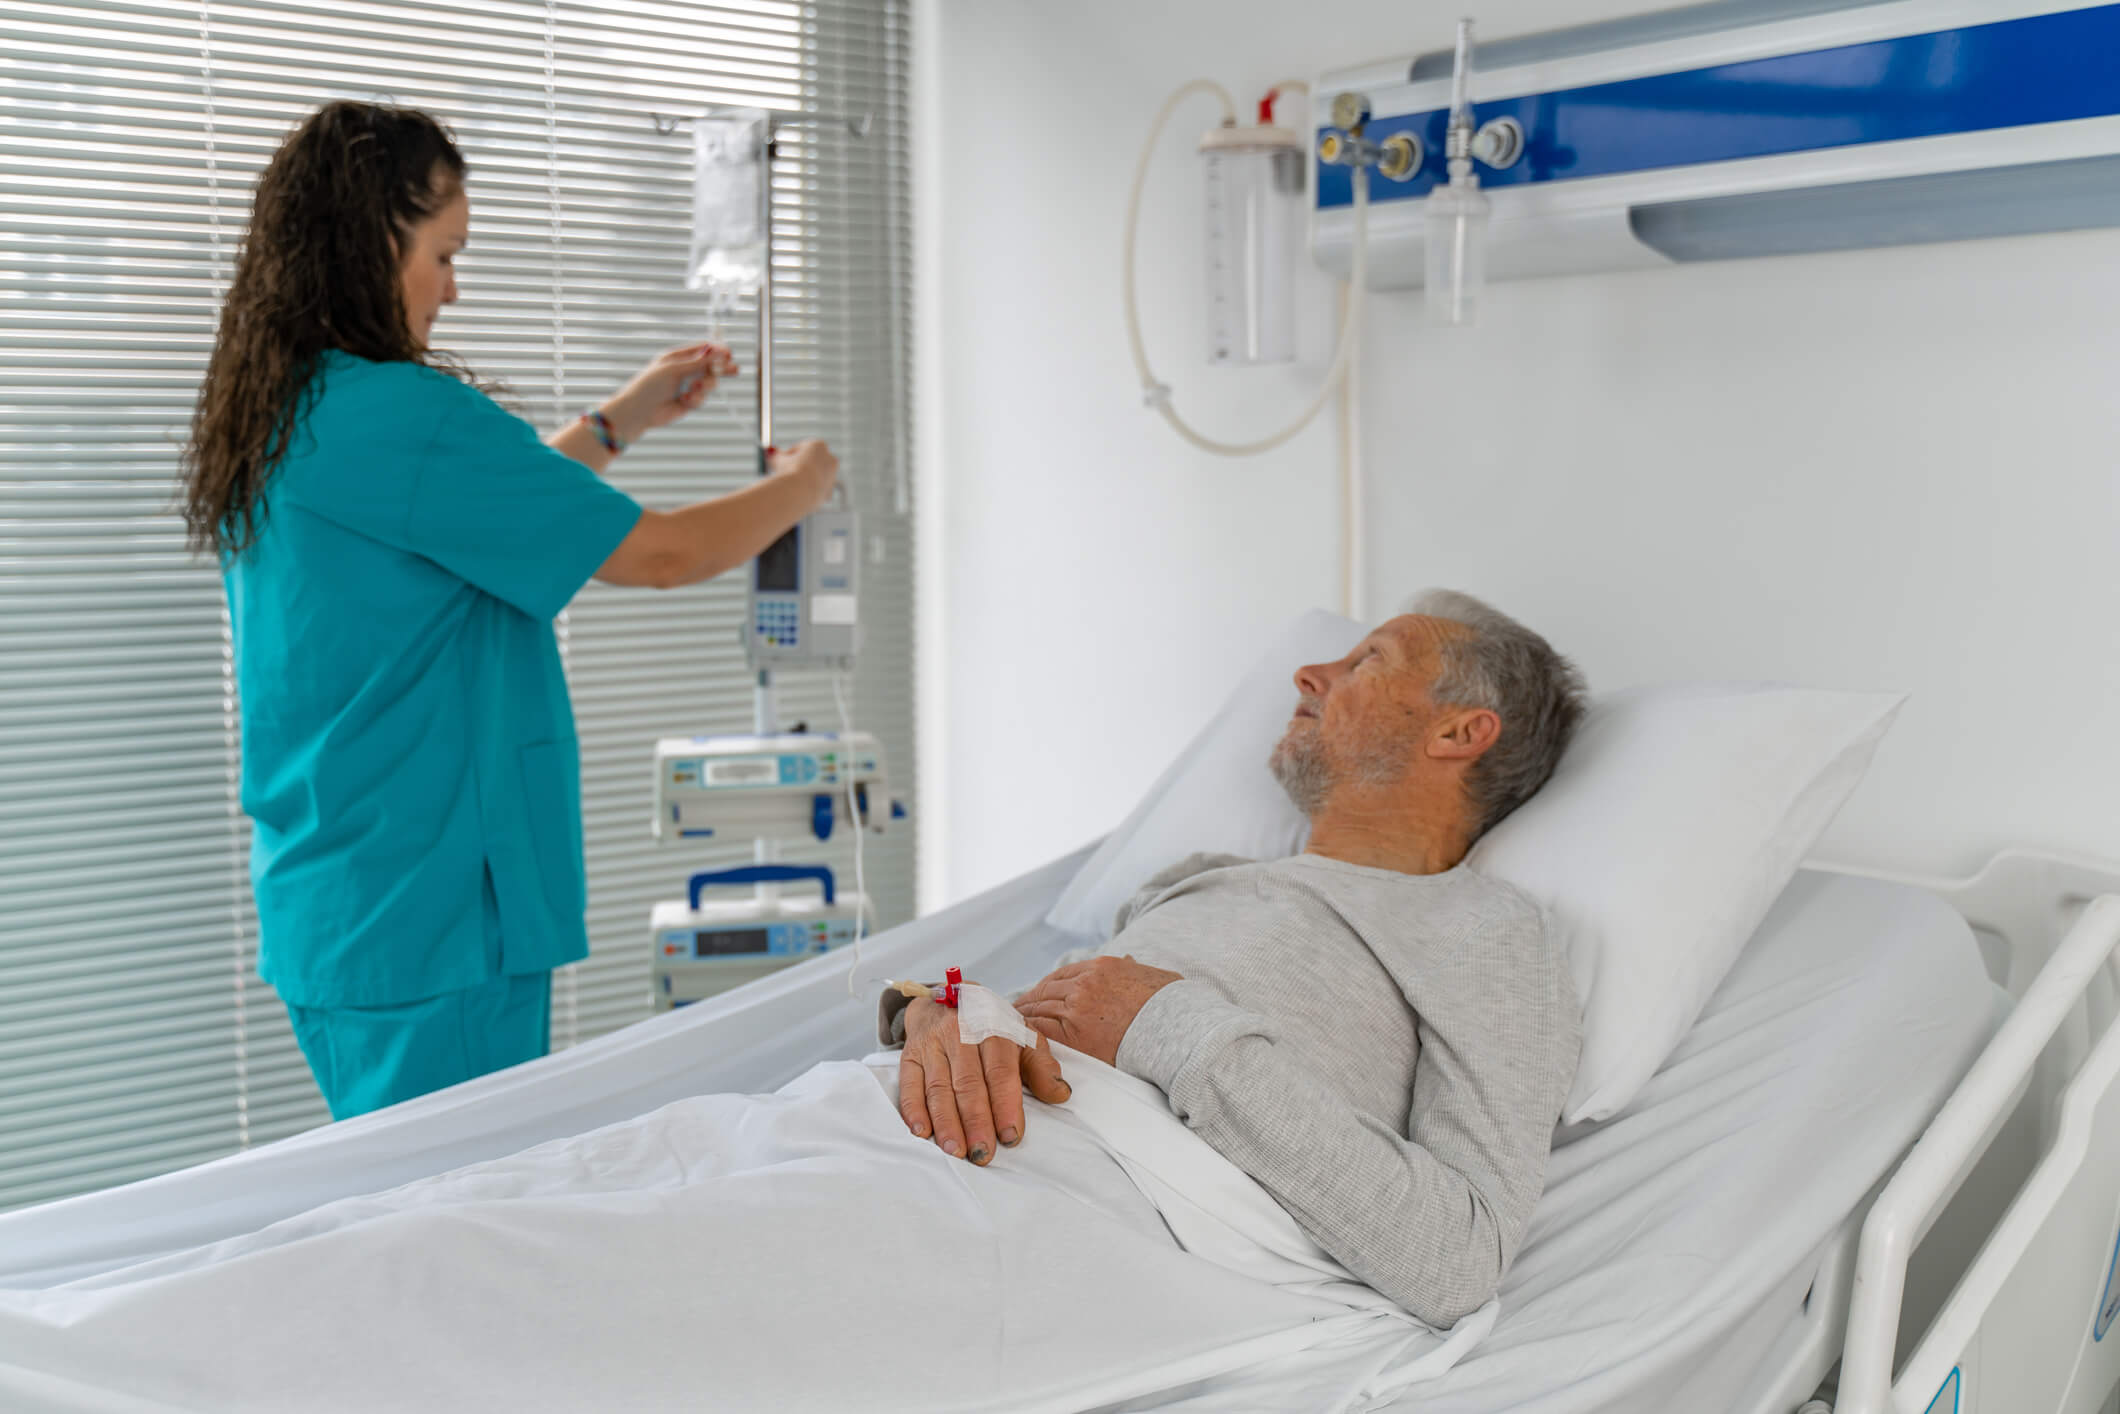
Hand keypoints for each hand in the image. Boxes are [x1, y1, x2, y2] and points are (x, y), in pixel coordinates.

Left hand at [604, 342, 738, 439]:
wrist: (639, 411)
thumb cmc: (650, 385)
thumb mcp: (674, 369)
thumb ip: (697, 362)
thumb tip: (716, 352)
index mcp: (677, 357)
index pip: (702, 350)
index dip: (717, 351)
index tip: (728, 354)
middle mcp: (683, 370)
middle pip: (710, 366)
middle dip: (721, 369)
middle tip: (735, 370)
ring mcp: (686, 386)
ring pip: (708, 384)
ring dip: (705, 386)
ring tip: (695, 389)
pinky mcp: (688, 402)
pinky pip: (701, 399)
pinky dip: (696, 399)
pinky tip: (684, 400)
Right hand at [769, 439, 838, 509]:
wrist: (799, 491)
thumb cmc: (789, 472)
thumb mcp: (778, 459)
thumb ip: (775, 454)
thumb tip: (769, 451)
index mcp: (819, 445)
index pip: (802, 447)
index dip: (789, 455)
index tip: (781, 461)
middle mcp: (829, 458)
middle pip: (812, 461)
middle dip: (799, 466)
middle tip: (784, 472)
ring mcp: (832, 476)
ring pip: (814, 477)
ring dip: (803, 479)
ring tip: (790, 484)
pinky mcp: (829, 492)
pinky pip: (815, 491)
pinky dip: (807, 493)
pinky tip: (797, 494)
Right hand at [898, 995, 1069, 1164]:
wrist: (950, 995)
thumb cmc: (991, 1025)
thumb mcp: (1021, 1036)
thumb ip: (1041, 1066)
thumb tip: (1060, 1094)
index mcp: (994, 1028)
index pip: (1000, 1071)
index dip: (1005, 1105)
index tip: (1011, 1136)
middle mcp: (960, 1033)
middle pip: (968, 1083)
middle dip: (976, 1122)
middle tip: (982, 1154)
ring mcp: (932, 1044)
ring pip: (938, 1087)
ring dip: (946, 1122)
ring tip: (955, 1150)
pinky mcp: (910, 1054)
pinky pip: (910, 1084)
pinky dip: (913, 1109)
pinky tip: (922, 1132)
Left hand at [1015, 955, 1182, 1066]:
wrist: (1180, 1030)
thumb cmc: (1172, 1007)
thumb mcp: (1153, 977)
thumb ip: (1134, 969)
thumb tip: (1129, 963)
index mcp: (1102, 966)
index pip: (1061, 975)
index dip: (1045, 988)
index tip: (1035, 997)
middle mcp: (1085, 982)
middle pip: (1044, 991)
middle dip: (1028, 1003)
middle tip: (1012, 1015)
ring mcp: (1077, 1007)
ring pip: (1038, 1010)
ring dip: (1023, 1020)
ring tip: (1009, 1030)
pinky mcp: (1075, 1034)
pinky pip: (1040, 1031)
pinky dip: (1026, 1034)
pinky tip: (1018, 1040)